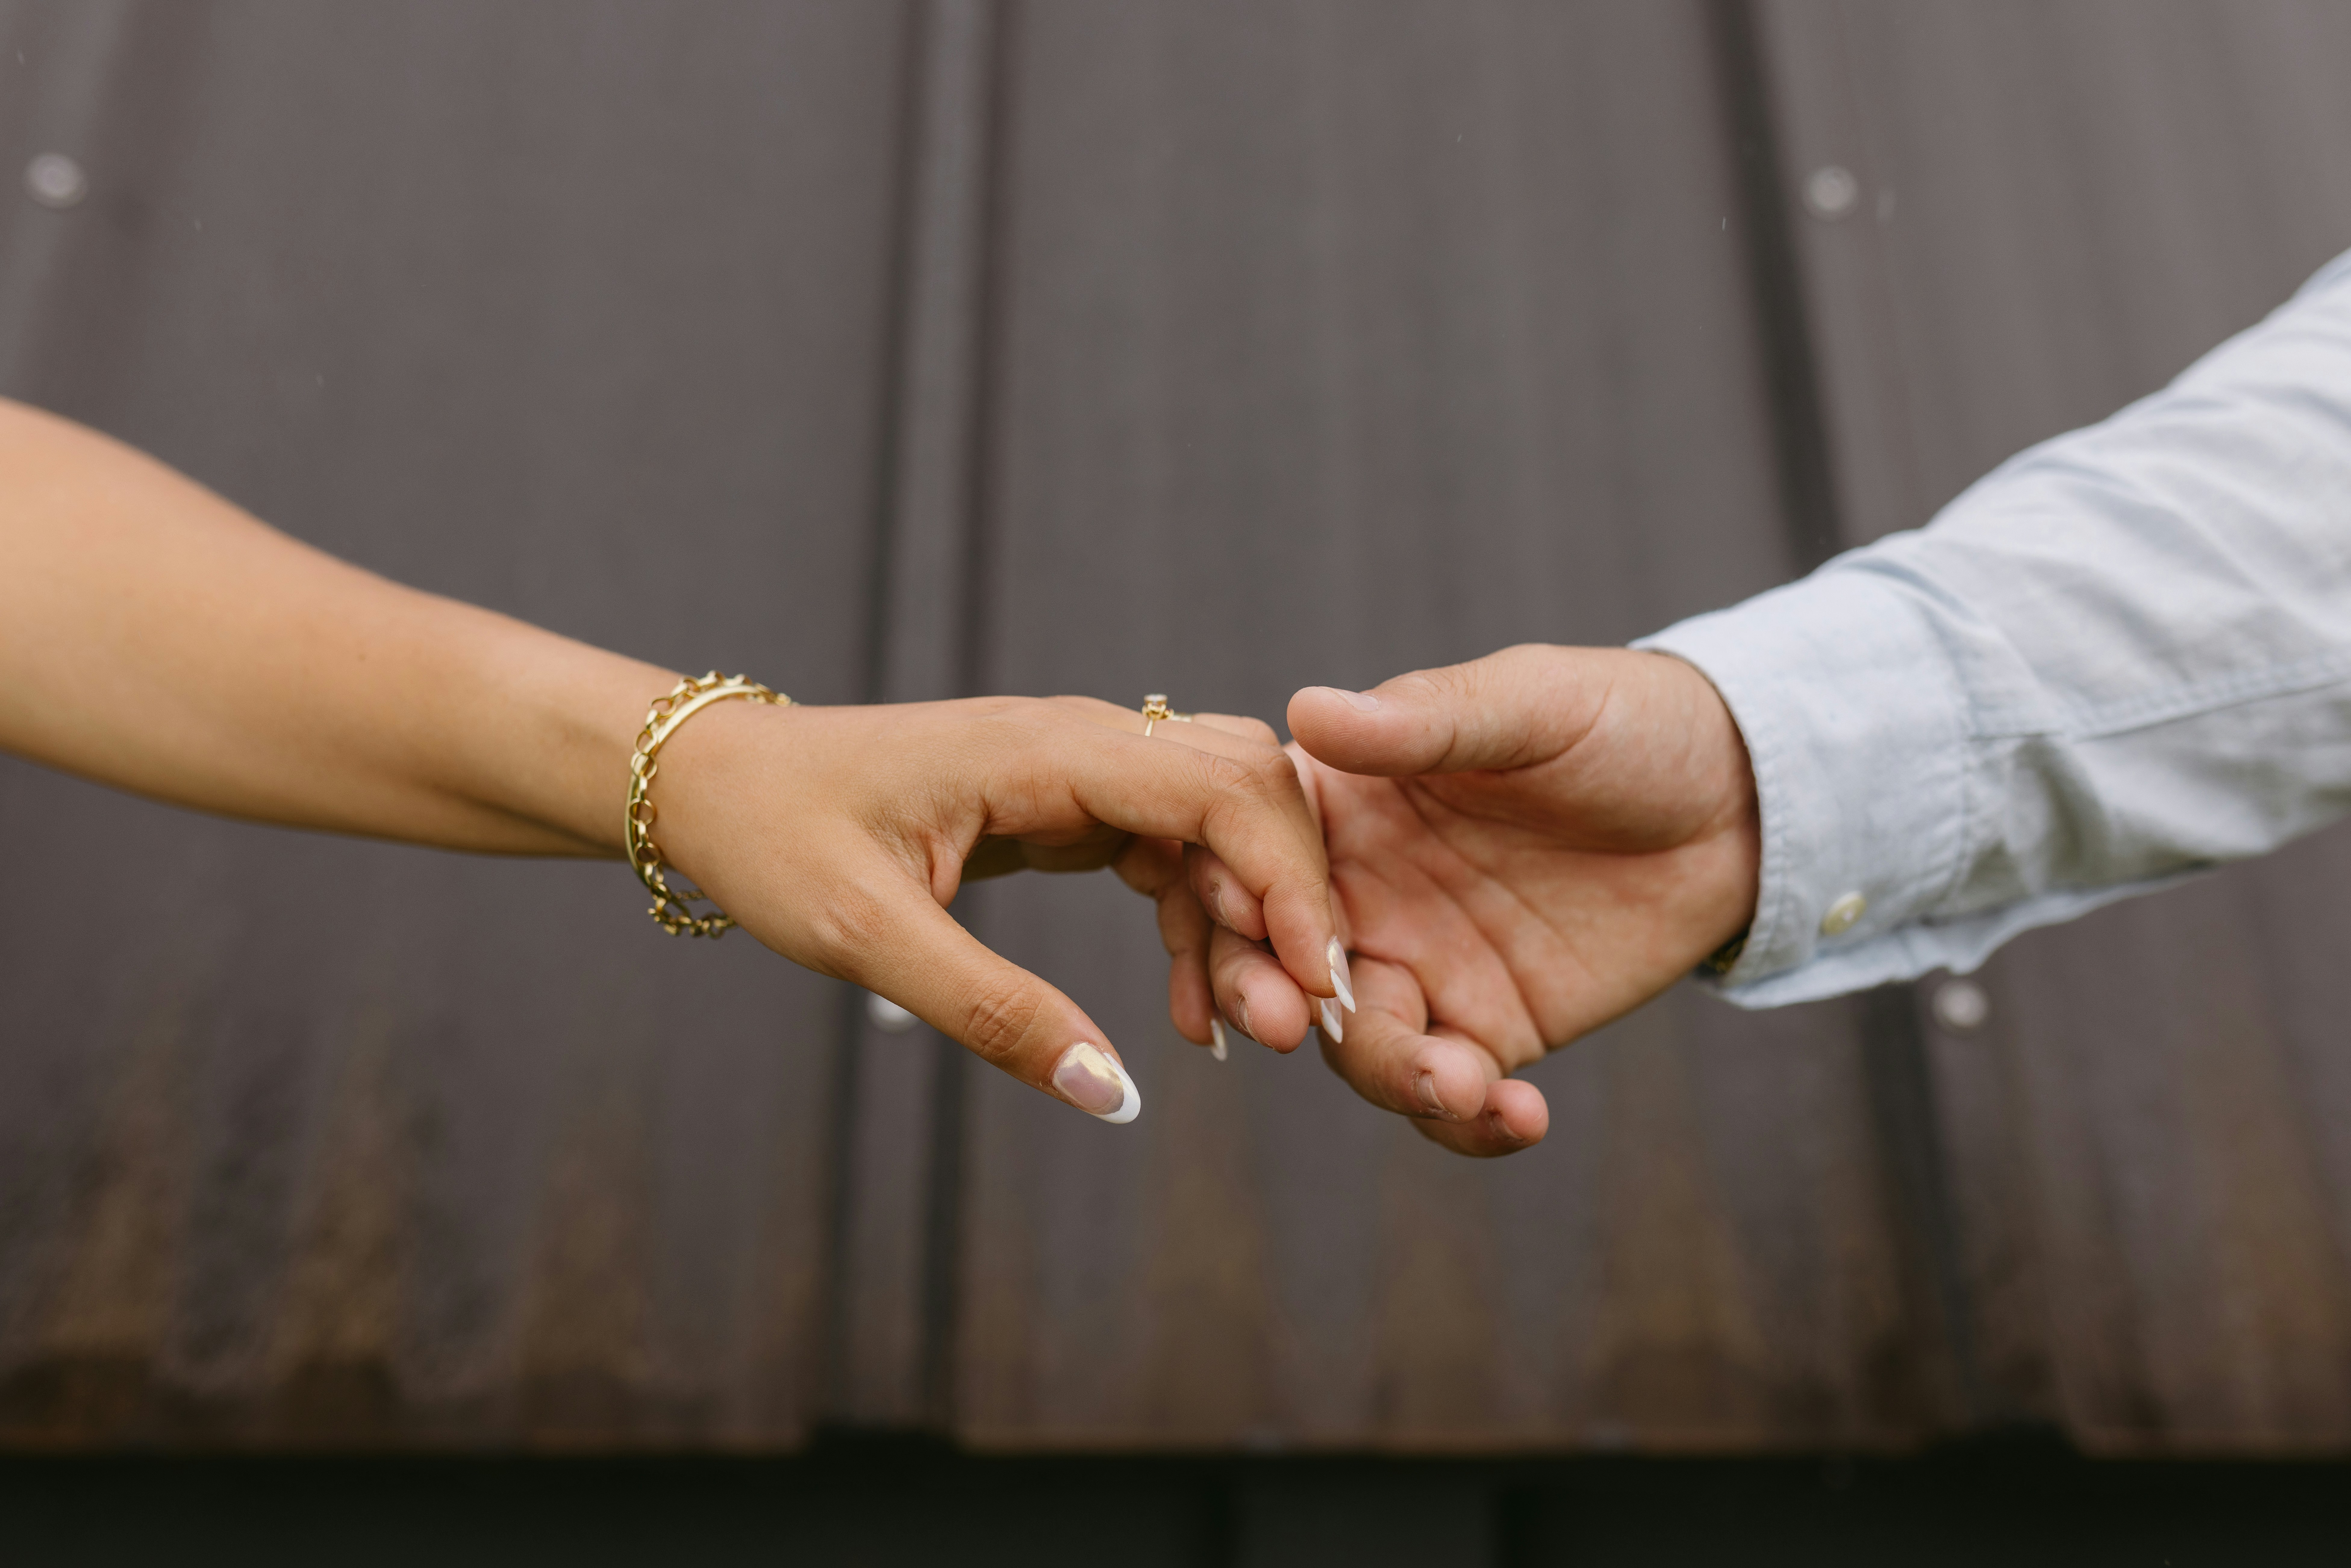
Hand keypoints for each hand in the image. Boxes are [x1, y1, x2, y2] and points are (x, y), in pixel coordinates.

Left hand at [648, 694, 1342, 1121]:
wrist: (718, 787)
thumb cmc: (776, 839)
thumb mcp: (866, 937)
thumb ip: (991, 1012)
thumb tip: (1106, 1090)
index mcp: (1045, 748)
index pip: (1221, 787)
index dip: (1286, 879)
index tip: (1310, 983)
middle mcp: (1080, 742)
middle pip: (1245, 793)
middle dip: (1287, 901)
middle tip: (1286, 1022)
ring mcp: (1078, 771)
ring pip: (1218, 826)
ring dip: (1244, 921)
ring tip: (1240, 1031)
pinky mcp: (1067, 807)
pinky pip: (1169, 853)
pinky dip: (1196, 923)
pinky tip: (1189, 1008)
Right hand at [1178, 646, 1758, 1155]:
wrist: (1740, 799)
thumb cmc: (1622, 721)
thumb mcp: (1528, 703)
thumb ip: (1422, 722)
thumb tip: (1307, 710)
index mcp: (1342, 803)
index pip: (1250, 851)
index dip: (1234, 888)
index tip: (1251, 917)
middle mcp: (1360, 893)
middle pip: (1274, 964)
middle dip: (1270, 1002)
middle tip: (1295, 1027)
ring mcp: (1420, 969)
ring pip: (1357, 1044)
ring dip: (1391, 1074)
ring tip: (1462, 1083)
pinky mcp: (1489, 1030)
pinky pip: (1451, 1094)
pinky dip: (1468, 1122)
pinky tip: (1521, 1118)